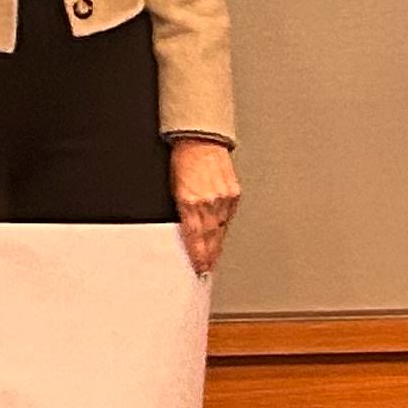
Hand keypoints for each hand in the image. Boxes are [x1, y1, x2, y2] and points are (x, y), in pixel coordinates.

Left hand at [170, 136, 241, 275]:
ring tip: (213, 257)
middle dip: (208, 254)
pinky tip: (222, 235)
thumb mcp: (173, 187)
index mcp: (189, 201)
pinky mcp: (234, 193)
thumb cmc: (182, 159)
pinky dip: (224, 226)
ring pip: (220, 229)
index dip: (196, 254)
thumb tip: (186, 228)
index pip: (193, 237)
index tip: (198, 266)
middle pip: (209, 237)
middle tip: (206, 268)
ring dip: (216, 244)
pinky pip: (228, 216)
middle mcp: (208, 202)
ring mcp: (223, 198)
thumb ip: (182, 209)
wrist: (200, 139)